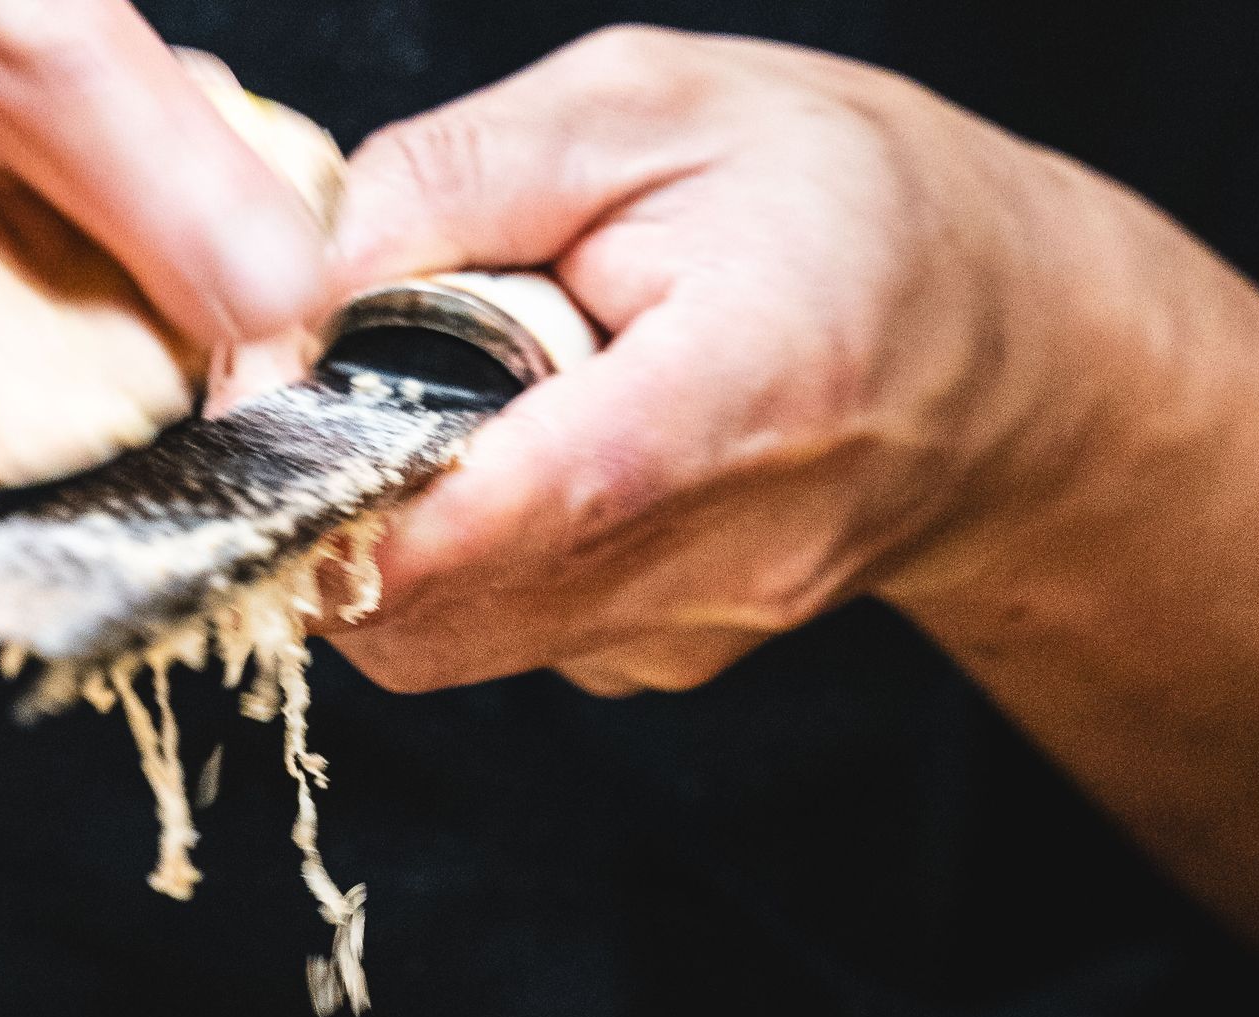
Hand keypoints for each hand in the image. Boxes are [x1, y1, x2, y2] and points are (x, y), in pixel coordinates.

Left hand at [324, 28, 1132, 697]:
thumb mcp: (649, 106)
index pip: (518, 506)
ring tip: (455, 410)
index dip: (355, 496)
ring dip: (395, 539)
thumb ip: (454, 184)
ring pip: (449, 643)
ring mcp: (691, 636)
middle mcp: (724, 557)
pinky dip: (466, 562)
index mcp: (744, 392)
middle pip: (441, 610)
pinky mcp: (661, 667)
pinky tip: (526, 463)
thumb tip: (288, 295)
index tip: (261, 430)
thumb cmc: (839, 201)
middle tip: (323, 398)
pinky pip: (504, 640)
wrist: (998, 355)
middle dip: (334, 519)